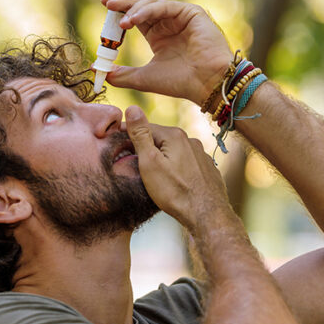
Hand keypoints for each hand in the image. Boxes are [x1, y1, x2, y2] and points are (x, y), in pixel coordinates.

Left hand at [101, 0, 232, 105]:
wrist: (205, 85)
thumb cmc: (179, 83)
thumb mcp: (143, 78)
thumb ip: (121, 74)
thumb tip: (97, 70)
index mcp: (158, 36)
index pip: (135, 19)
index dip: (119, 14)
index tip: (105, 11)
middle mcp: (168, 24)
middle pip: (141, 7)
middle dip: (122, 4)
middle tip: (106, 3)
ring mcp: (180, 17)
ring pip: (151, 4)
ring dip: (133, 10)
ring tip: (121, 23)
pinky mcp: (190, 13)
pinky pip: (164, 7)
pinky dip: (146, 11)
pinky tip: (133, 20)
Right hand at [124, 105, 232, 232]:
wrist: (207, 215)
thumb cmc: (175, 191)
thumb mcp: (149, 162)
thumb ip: (140, 135)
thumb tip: (132, 108)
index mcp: (174, 135)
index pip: (145, 128)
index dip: (129, 135)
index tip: (116, 142)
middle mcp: (190, 141)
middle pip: (160, 139)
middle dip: (146, 147)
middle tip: (131, 161)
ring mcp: (201, 155)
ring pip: (173, 152)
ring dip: (162, 158)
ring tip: (151, 174)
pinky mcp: (206, 169)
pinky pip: (185, 164)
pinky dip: (175, 168)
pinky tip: (171, 181)